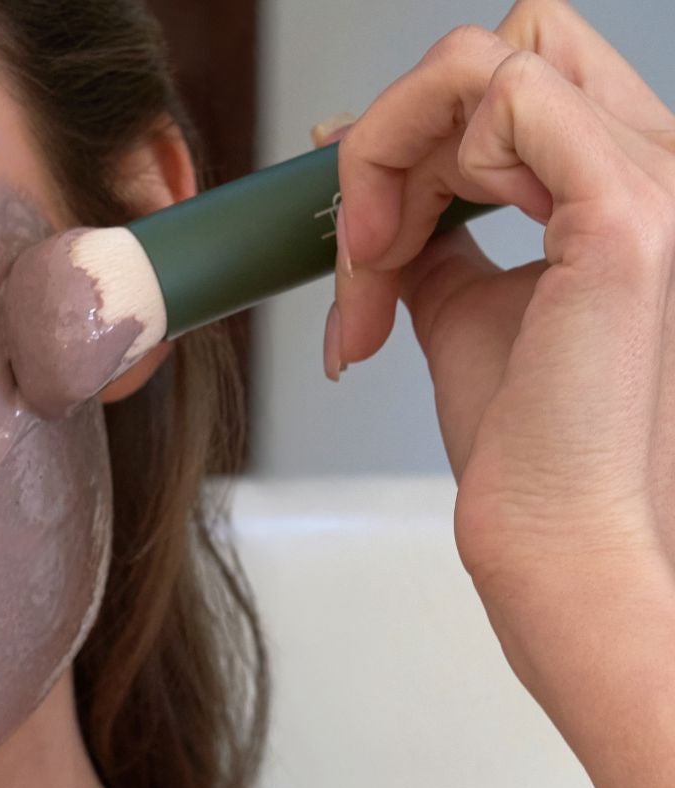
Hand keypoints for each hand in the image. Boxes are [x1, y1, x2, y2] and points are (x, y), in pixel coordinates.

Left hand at [320, 0, 674, 642]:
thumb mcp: (458, 305)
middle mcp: (653, 159)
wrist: (550, 524)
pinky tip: (409, 253)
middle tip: (363, 253)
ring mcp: (651, 175)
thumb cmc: (519, 439)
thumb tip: (373, 185)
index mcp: (621, 177)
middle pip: (505, 45)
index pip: (517, 76)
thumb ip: (432, 235)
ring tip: (373, 270)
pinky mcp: (625, 212)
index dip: (417, 129)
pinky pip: (507, 96)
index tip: (356, 220)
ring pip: (491, 57)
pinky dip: (428, 164)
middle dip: (401, 136)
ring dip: (397, 156)